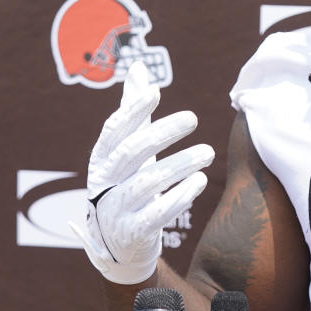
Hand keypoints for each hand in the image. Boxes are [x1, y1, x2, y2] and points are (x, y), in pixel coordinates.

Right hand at [69, 61, 214, 284]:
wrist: (116, 243)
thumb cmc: (126, 183)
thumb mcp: (126, 149)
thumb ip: (133, 111)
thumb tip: (138, 68)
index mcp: (102, 158)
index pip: (114, 130)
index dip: (132, 111)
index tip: (155, 92)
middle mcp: (104, 182)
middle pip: (130, 153)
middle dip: (162, 133)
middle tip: (193, 118)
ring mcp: (115, 209)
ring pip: (147, 183)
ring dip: (180, 164)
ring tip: (209, 152)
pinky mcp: (133, 232)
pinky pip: (156, 214)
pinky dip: (179, 196)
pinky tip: (200, 181)